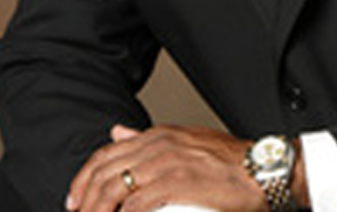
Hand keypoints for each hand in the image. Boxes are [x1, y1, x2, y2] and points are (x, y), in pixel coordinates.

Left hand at [65, 124, 266, 211]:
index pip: (107, 154)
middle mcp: (158, 145)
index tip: (74, 201)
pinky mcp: (177, 184)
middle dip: (84, 200)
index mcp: (158, 136)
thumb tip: (117, 131)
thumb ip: (149, 139)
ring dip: (97, 210)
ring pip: (114, 188)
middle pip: (105, 172)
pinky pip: (135, 204)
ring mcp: (167, 164)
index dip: (84, 179)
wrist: (261, 170)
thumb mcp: (185, 141)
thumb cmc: (228, 162)